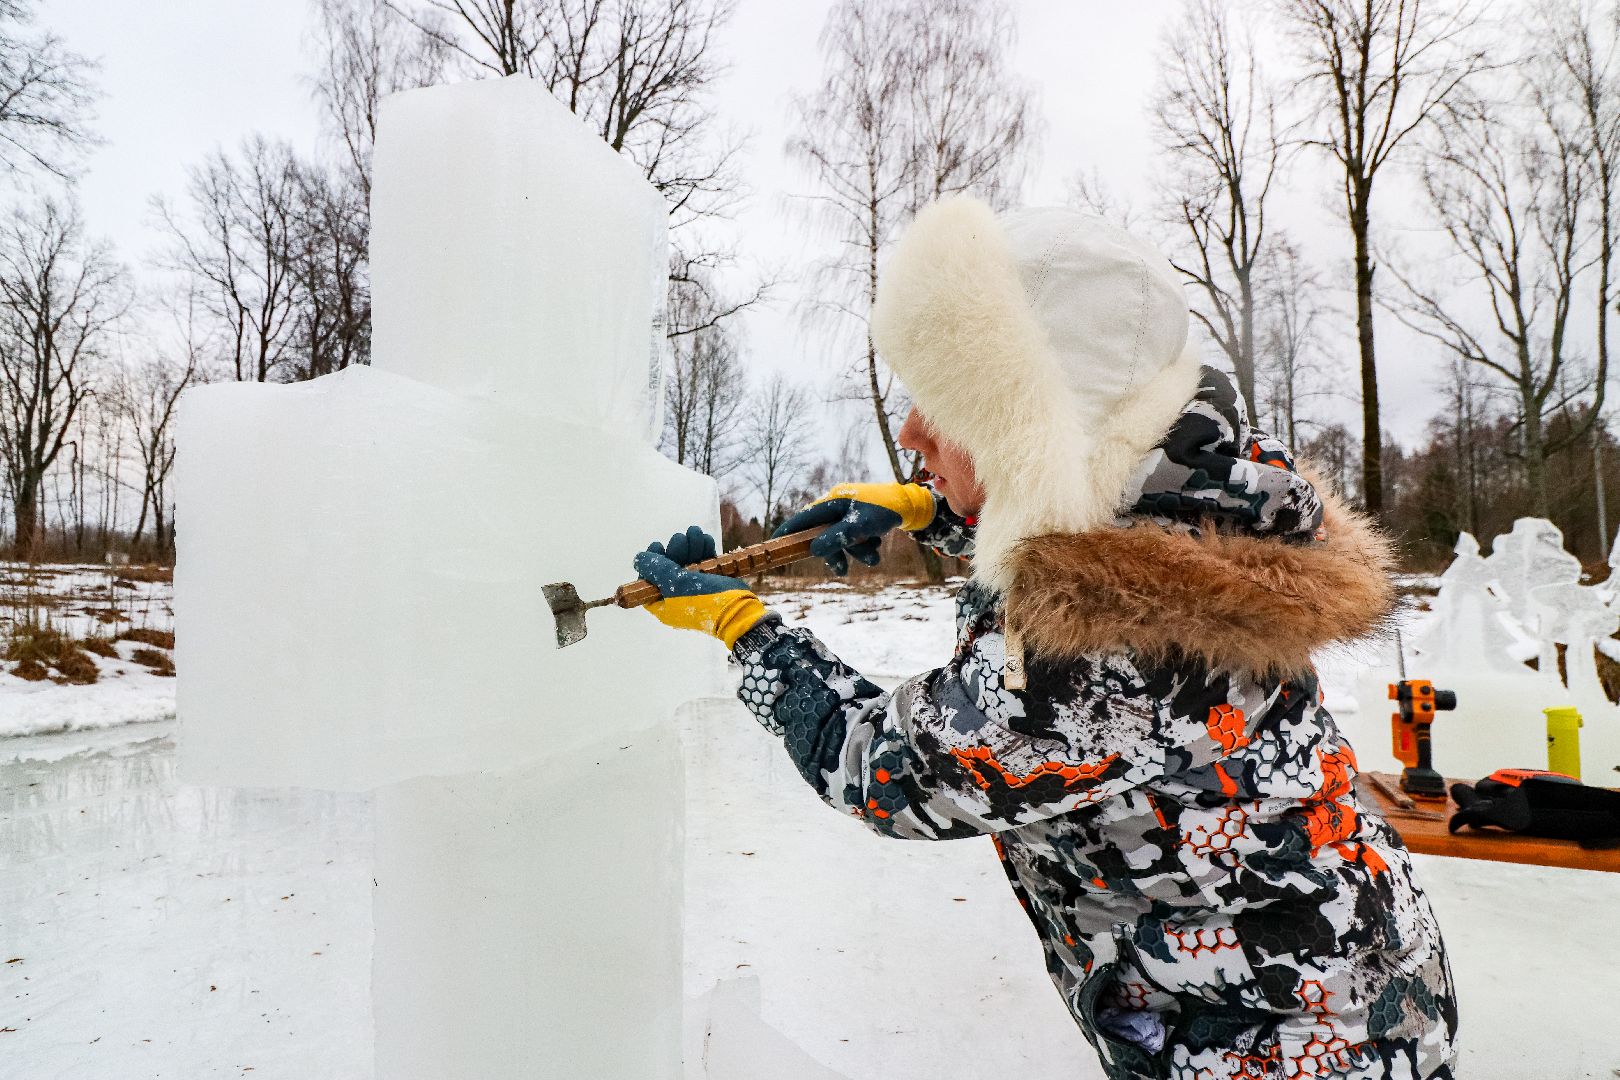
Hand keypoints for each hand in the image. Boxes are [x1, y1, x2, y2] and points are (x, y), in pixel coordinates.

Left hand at [632, 525, 766, 647]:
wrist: (740, 612)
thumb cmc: (705, 600)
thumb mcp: (676, 584)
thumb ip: (656, 569)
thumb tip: (639, 558)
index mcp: (663, 604)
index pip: (648, 580)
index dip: (651, 561)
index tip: (659, 545)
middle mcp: (676, 597)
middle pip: (669, 567)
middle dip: (675, 548)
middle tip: (682, 539)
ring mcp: (695, 589)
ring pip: (687, 562)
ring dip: (690, 545)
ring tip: (696, 533)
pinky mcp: (711, 582)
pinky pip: (703, 562)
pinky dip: (704, 550)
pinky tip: (706, 540)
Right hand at [772, 482, 936, 574]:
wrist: (910, 506)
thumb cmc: (884, 511)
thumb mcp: (859, 527)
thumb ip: (836, 538)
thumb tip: (813, 550)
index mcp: (832, 502)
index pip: (803, 518)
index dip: (788, 531)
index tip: (774, 542)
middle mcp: (837, 506)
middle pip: (823, 535)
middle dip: (836, 553)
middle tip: (841, 569)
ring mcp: (848, 513)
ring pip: (841, 540)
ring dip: (856, 552)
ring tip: (872, 555)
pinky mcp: (859, 520)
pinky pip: (853, 539)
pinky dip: (863, 546)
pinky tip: (876, 543)